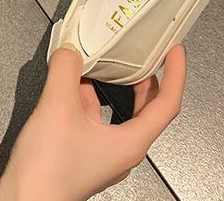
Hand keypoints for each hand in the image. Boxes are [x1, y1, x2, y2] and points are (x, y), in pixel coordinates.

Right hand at [0, 44, 185, 200]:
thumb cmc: (48, 173)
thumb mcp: (59, 108)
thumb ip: (66, 71)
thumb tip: (70, 50)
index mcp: (130, 143)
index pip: (166, 104)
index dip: (175, 73)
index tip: (175, 52)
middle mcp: (120, 149)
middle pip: (144, 107)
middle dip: (145, 76)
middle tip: (145, 52)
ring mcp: (100, 150)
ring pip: (114, 109)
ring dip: (110, 82)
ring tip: (104, 58)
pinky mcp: (80, 150)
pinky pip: (91, 115)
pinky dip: (85, 93)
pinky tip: (71, 81)